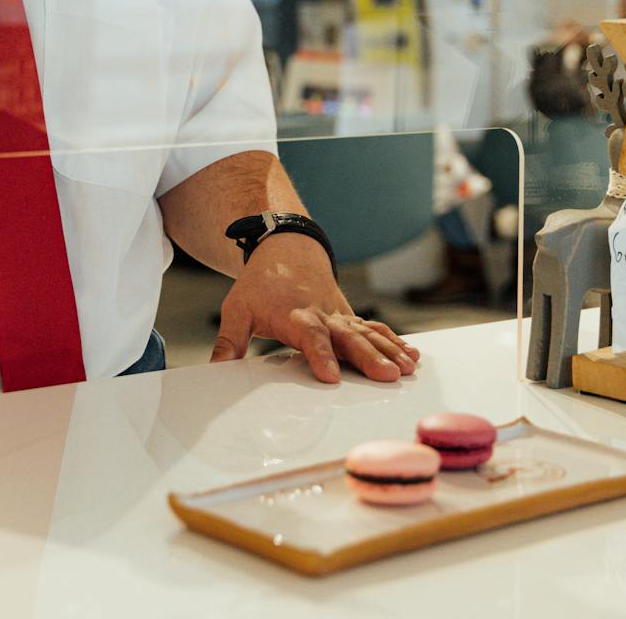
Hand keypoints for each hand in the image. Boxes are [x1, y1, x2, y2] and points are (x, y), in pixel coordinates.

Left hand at [210, 234, 420, 383]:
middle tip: (387, 376)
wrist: (286, 248)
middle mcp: (322, 315)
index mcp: (294, 315)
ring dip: (388, 351)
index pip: (310, 338)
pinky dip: (393, 341)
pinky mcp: (349, 317)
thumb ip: (229, 341)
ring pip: (367, 334)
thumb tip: (214, 370)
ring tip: (407, 369)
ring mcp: (339, 315)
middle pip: (347, 338)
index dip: (320, 356)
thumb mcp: (237, 309)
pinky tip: (412, 356)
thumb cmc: (260, 284)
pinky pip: (375, 329)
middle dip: (368, 358)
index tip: (331, 377)